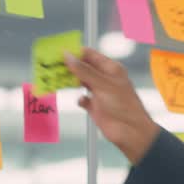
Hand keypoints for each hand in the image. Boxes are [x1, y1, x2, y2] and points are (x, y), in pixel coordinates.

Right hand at [63, 47, 159, 163]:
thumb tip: (68, 55)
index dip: (75, 52)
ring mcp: (99, 92)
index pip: (90, 55)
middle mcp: (104, 79)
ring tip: (57, 79)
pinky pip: (83, 99)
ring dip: (71, 82)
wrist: (130, 131)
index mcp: (110, 68)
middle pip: (82, 68)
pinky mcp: (95, 107)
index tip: (59, 52)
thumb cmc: (123, 104)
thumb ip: (84, 70)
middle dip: (69, 67)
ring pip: (80, 82)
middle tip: (53, 66)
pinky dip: (80, 99)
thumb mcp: (102, 84)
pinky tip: (82, 101)